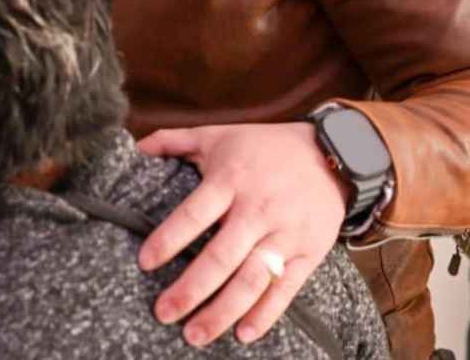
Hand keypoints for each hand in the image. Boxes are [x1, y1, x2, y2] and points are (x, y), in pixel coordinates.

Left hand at [137, 122, 346, 346]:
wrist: (332, 154)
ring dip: (222, 312)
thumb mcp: (219, 135)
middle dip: (190, 290)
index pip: (194, 214)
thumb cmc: (264, 147)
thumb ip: (174, 140)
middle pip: (221, 257)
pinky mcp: (309, 253)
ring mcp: (286, 234)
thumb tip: (136, 147)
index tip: (144, 264)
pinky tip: (243, 335)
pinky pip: (286, 289)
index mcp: (231, 179)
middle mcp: (258, 209)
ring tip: (194, 334)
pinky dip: (266, 315)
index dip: (168, 240)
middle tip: (163, 313)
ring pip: (251, 280)